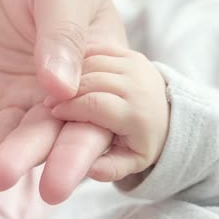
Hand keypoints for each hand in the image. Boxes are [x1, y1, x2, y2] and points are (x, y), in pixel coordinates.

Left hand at [0, 0, 126, 203]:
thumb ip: (64, 37)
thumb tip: (60, 89)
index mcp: (93, 78)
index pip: (89, 122)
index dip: (75, 154)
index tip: (58, 182)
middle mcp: (57, 97)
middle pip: (43, 135)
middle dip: (22, 158)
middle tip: (2, 176)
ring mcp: (16, 99)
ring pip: (2, 135)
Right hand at [50, 45, 169, 181]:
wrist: (171, 113)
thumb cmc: (144, 140)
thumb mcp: (132, 161)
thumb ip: (110, 168)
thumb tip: (89, 169)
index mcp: (137, 113)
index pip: (96, 104)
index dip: (70, 107)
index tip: (53, 113)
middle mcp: (138, 84)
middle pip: (92, 80)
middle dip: (65, 90)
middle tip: (47, 102)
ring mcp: (134, 64)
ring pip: (94, 61)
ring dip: (69, 73)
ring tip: (53, 88)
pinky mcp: (129, 52)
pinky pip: (98, 49)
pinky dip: (79, 58)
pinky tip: (66, 73)